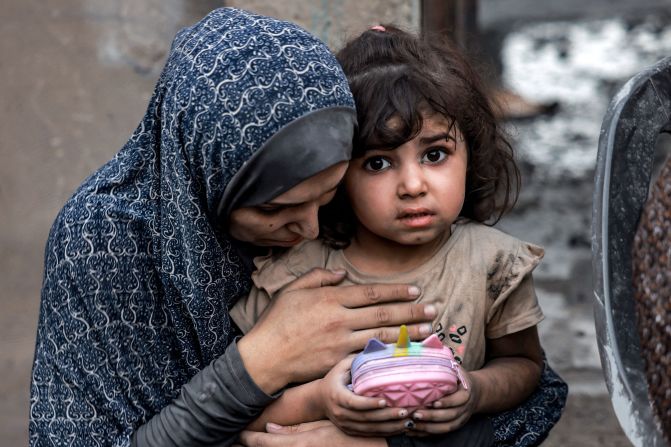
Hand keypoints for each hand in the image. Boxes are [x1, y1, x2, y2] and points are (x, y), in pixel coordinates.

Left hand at [237, 420, 385, 446]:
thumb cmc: (348, 437)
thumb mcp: (321, 428)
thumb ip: (294, 431)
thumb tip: (269, 429)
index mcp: (298, 445)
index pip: (261, 443)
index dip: (245, 438)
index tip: (236, 434)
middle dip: (248, 445)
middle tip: (234, 442)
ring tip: (248, 443)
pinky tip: (272, 446)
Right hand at [238, 268, 435, 392]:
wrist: (264, 358)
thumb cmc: (276, 322)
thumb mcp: (292, 290)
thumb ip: (318, 277)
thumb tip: (342, 274)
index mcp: (330, 298)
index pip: (372, 292)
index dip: (396, 291)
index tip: (415, 291)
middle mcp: (339, 319)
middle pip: (383, 313)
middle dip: (412, 311)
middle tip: (433, 309)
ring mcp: (340, 343)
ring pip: (382, 336)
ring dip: (408, 333)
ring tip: (429, 331)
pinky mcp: (338, 362)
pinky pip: (369, 356)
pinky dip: (389, 354)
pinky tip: (405, 353)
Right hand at [319, 355, 410, 435]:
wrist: (319, 400)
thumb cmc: (334, 379)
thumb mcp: (341, 366)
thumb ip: (356, 360)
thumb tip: (377, 348)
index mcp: (337, 396)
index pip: (354, 402)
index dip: (370, 403)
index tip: (385, 400)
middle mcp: (340, 413)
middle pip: (365, 418)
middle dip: (386, 416)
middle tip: (404, 412)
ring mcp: (345, 424)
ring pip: (370, 429)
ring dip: (389, 427)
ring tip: (407, 422)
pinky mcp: (350, 431)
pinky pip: (370, 434)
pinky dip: (385, 433)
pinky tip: (399, 428)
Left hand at [408, 370, 478, 434]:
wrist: (476, 393)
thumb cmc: (460, 378)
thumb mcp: (457, 369)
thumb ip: (446, 363)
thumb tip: (429, 347)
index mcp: (466, 394)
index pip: (458, 400)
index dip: (446, 402)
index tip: (433, 402)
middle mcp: (464, 409)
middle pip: (450, 416)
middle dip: (432, 416)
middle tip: (416, 414)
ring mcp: (460, 420)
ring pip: (445, 428)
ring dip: (428, 427)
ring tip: (412, 424)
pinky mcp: (454, 426)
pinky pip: (441, 433)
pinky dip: (427, 433)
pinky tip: (413, 431)